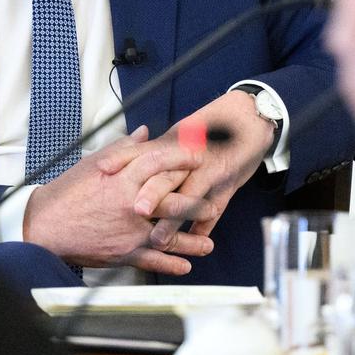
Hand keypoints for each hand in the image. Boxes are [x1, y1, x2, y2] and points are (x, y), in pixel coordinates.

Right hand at [23, 126, 219, 274]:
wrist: (45, 227)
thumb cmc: (68, 193)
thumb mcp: (94, 164)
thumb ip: (124, 149)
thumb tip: (145, 133)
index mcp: (122, 179)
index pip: (159, 163)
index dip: (182, 157)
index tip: (200, 154)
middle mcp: (130, 206)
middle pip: (174, 203)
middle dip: (198, 203)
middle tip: (214, 203)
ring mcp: (129, 232)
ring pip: (169, 236)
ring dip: (192, 242)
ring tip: (208, 244)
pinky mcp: (123, 253)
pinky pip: (153, 261)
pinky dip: (171, 265)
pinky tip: (186, 267)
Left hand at [134, 90, 277, 247]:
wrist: (252, 114)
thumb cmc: (216, 126)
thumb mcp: (185, 135)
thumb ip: (161, 149)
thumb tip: (136, 152)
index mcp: (175, 141)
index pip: (144, 150)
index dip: (122, 157)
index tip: (101, 167)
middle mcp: (189, 155)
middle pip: (165, 174)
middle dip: (149, 194)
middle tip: (132, 210)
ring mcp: (209, 168)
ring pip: (189, 195)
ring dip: (174, 219)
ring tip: (158, 238)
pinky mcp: (226, 179)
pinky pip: (214, 206)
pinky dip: (204, 224)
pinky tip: (196, 240)